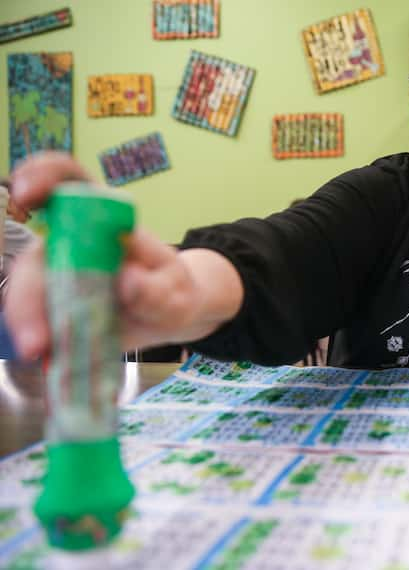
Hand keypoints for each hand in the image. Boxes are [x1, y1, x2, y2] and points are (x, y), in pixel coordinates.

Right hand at [5, 152, 242, 359]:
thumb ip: (158, 289)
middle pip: (35, 256)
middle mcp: (72, 243)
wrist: (173, 316)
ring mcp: (58, 275)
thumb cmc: (174, 291)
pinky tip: (46, 357)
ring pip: (26, 292)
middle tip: (38, 335)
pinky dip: (36, 338)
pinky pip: (35, 320)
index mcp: (104, 219)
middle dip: (27, 294)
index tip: (28, 195)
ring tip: (42, 351)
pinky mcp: (54, 305)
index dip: (42, 177)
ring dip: (27, 321)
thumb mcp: (177, 291)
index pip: (67, 181)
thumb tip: (127, 282)